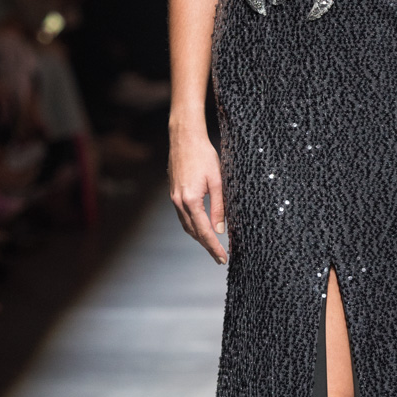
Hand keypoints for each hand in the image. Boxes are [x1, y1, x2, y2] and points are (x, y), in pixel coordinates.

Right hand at [169, 123, 226, 263]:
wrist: (184, 138)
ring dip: (199, 237)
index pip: (204, 231)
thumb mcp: (217, 181)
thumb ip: (219, 207)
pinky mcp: (173, 193)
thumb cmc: (203, 155)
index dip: (213, 247)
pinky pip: (183, 216)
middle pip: (193, 232)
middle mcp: (179, 202)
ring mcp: (174, 198)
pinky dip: (192, 225)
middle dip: (207, 245)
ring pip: (186, 225)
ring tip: (212, 245)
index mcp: (191, 200)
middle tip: (220, 257)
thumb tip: (220, 230)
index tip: (222, 258)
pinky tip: (201, 227)